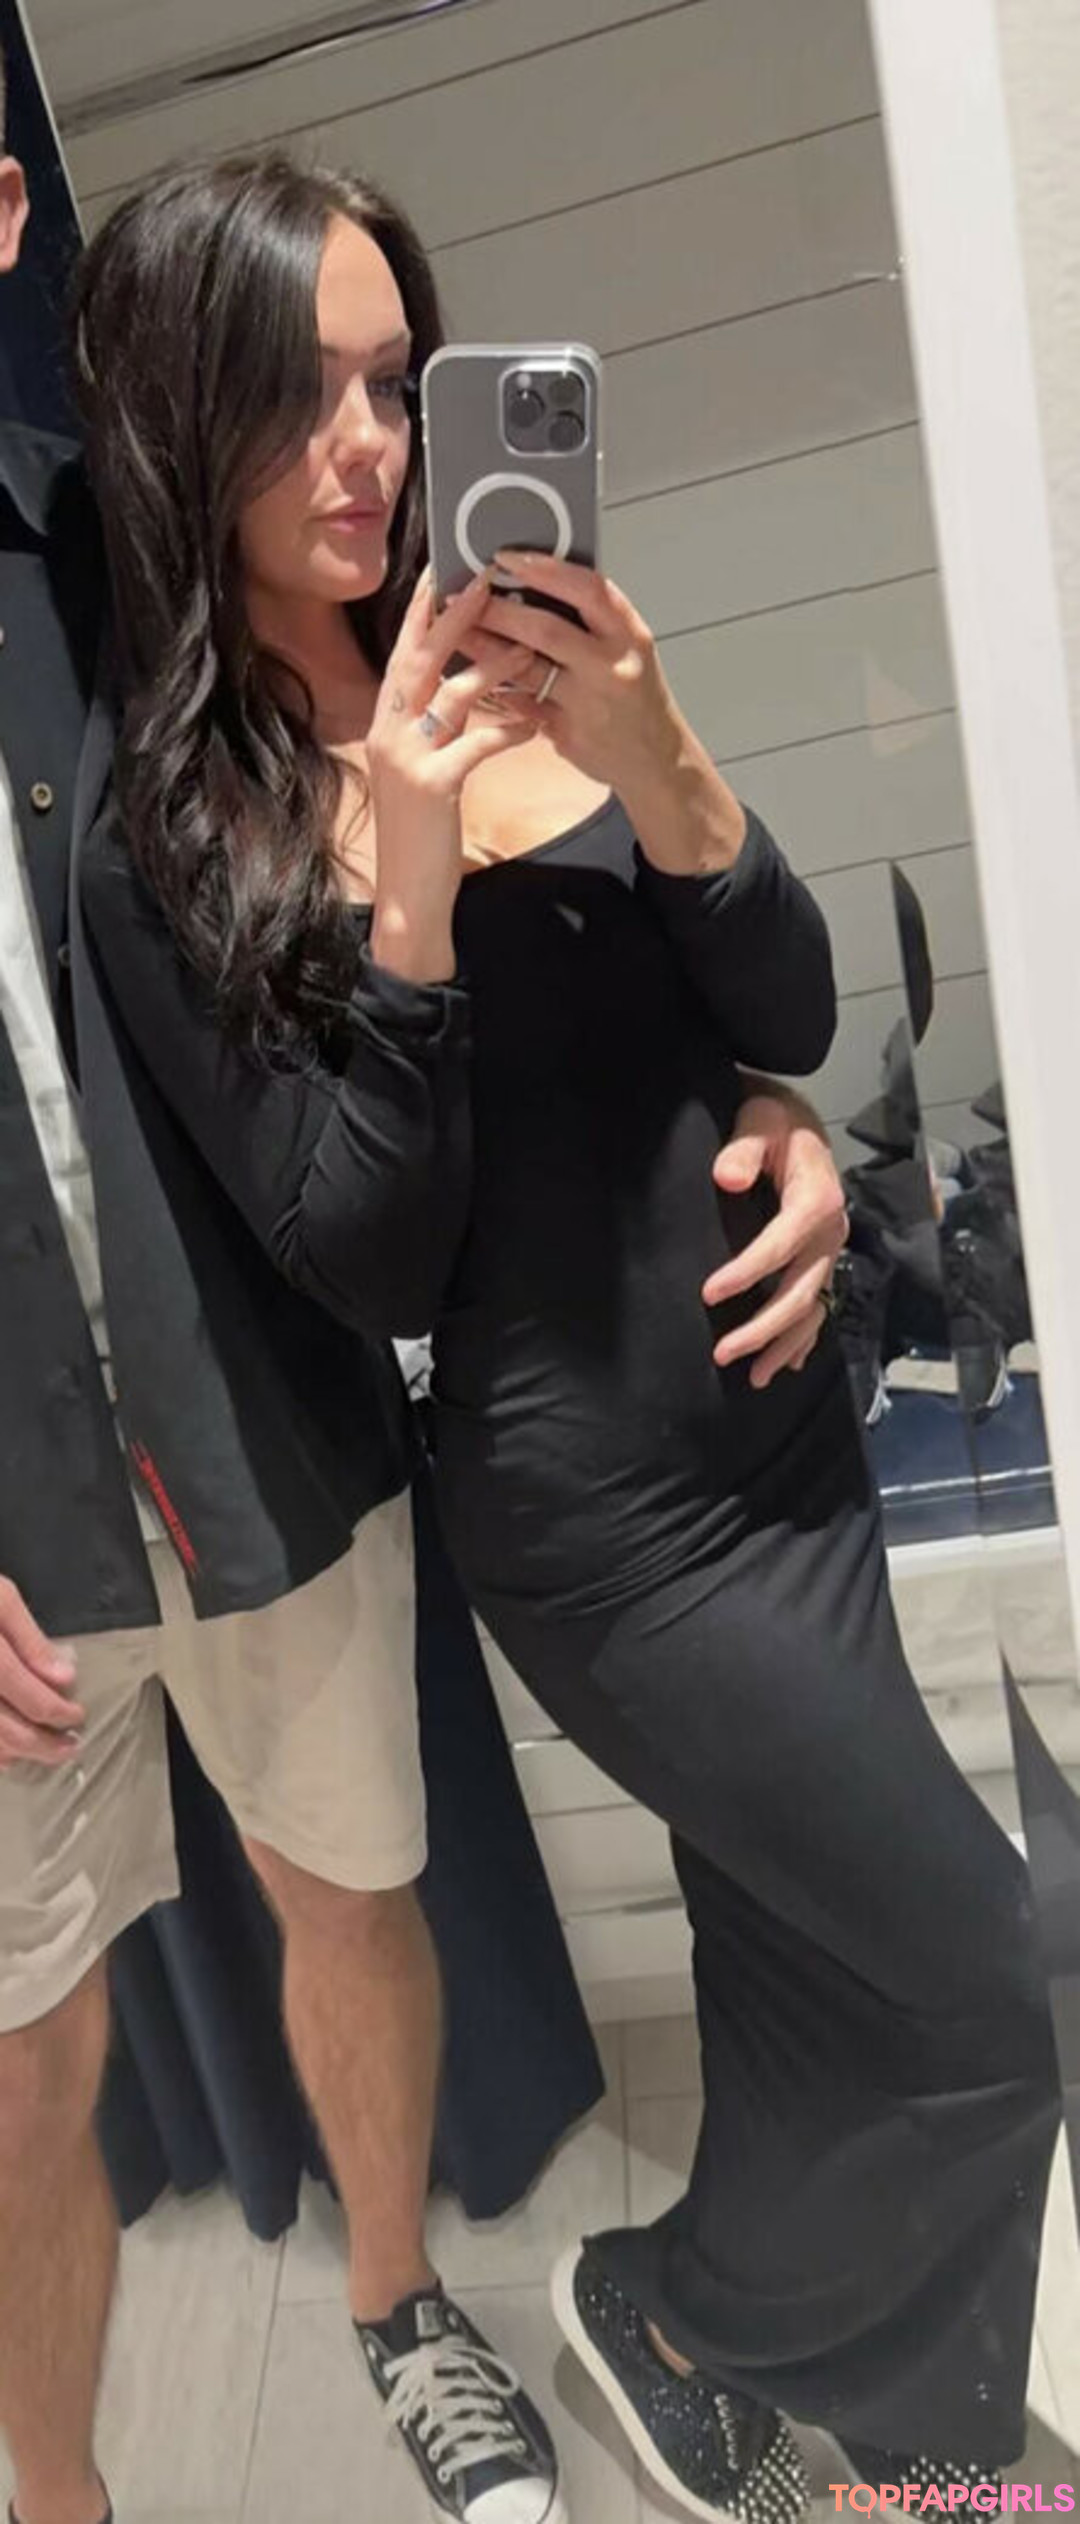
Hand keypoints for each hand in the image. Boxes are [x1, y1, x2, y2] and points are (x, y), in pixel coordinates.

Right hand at [0, 1575, 83, 1771]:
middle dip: (43, 1745)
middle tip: (69, 1747)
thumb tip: (64, 1678)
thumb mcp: (2, 1600)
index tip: (78, 1715)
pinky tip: (6, 1755)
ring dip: (17, 1754)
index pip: (30, 1697)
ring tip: (43, 1752)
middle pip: (8, 1730)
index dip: (59, 1713)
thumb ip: (31, 1640)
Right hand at [366, 565, 536, 980]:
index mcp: (385, 724)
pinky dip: (507, 728)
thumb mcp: (421, 772)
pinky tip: (534, 722)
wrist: (408, 895)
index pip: (402, 654)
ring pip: (449, 693)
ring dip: (492, 664)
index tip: (444, 570)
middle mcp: (388, 732)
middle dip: (454, 615)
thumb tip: (456, 690)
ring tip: (529, 642)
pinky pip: (475, 743)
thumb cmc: (421, 834)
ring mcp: (406, 758)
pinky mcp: (431, 786)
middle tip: (486, 577)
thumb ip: (432, 731)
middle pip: (420, 658)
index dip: (422, 611)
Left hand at [460, 550, 682, 794]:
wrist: (654, 758)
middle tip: (463, 597)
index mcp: (629, 634)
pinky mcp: (569, 735)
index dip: (543, 568)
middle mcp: (612, 667)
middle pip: (546, 629)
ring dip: (485, 648)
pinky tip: (477, 675)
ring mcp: (590, 705)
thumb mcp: (628, 646)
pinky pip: (523, 706)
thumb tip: (535, 577)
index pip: (587, 588)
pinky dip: (499, 688)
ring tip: (459, 631)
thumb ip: (591, 616)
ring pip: (525, 670)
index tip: (506, 557)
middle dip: (497, 610)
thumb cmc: (635, 694)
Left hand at [702, 1083, 848, 1387]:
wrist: (796, 1124)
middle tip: (723, 1353)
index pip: (782, 1244)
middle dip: (764, 1327)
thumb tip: (727, 1177)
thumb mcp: (759, 1119)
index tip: (709, 1293)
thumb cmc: (774, 1122)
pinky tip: (786, 1365)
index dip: (748, 1272)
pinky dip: (802, 1340)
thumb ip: (743, 1148)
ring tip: (754, 1377)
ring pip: (811, 1309)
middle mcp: (830, 1233)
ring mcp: (827, 1252)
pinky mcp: (819, 1261)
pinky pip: (816, 1308)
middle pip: (800, 1291)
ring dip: (782, 1345)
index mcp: (817, 1199)